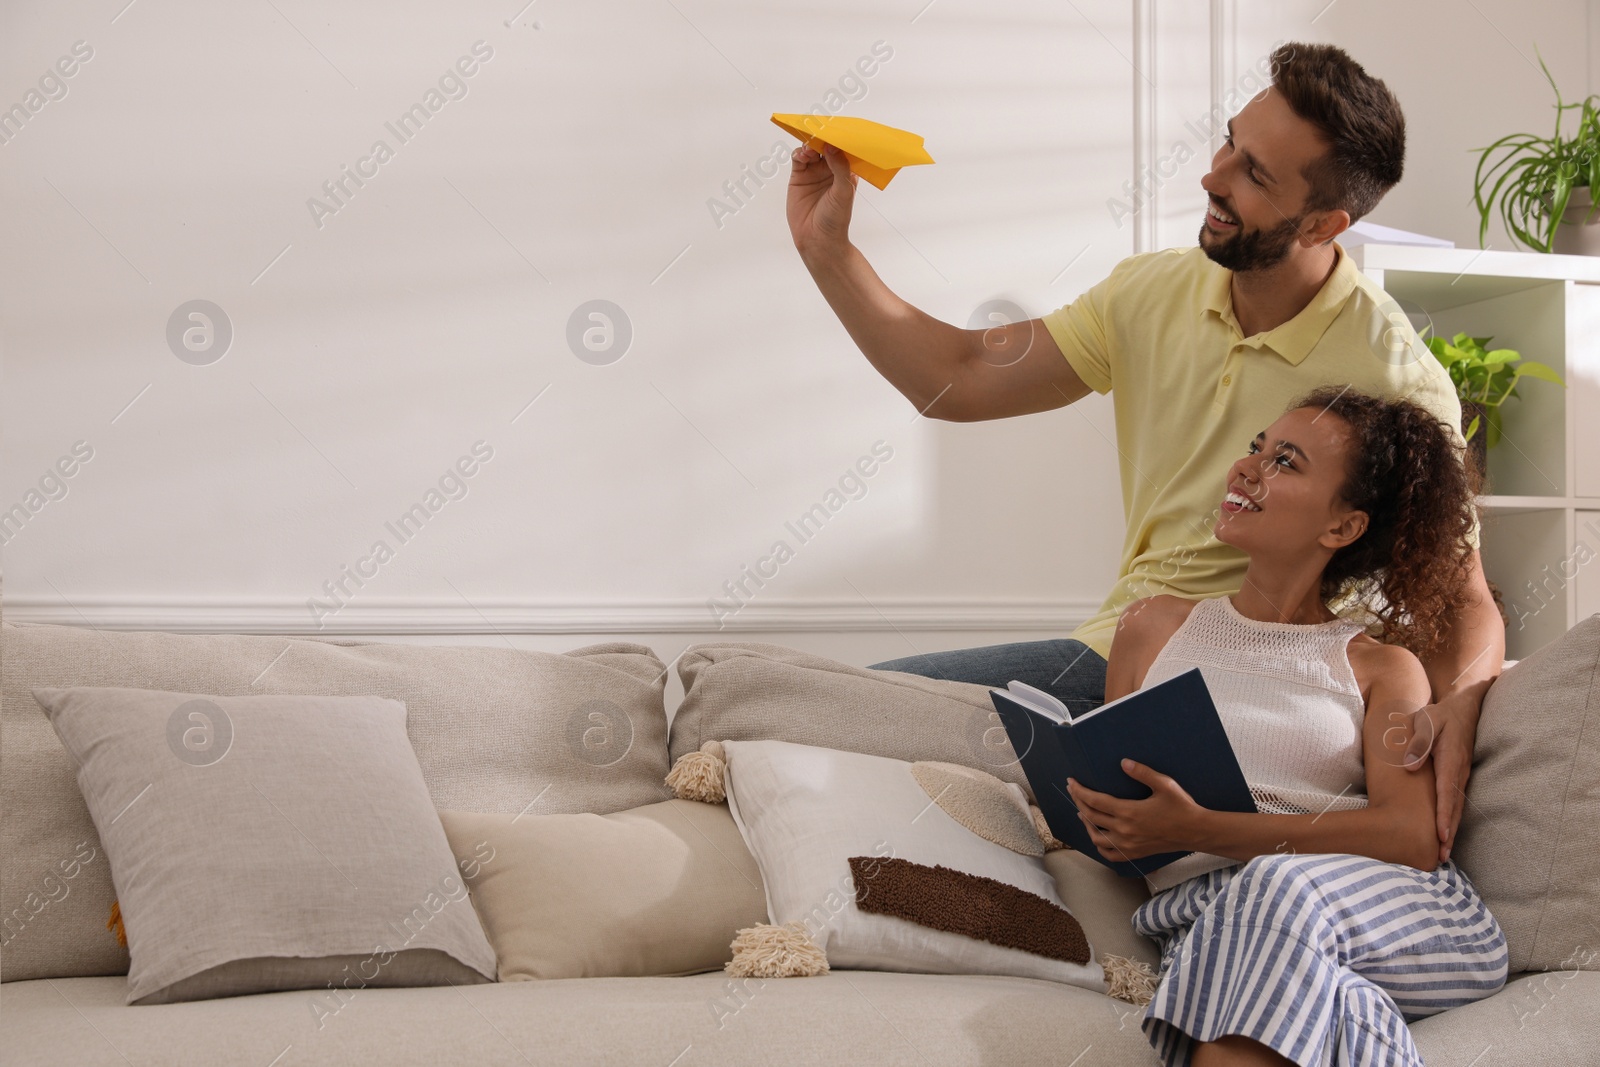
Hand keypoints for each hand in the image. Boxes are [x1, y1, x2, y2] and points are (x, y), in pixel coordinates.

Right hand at [786, 143, 856, 255]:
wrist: (817, 239)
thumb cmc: (836, 218)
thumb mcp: (843, 191)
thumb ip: (839, 167)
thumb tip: (832, 146)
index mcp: (846, 171)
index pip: (843, 149)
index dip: (840, 139)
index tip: (837, 130)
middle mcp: (830, 169)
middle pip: (826, 146)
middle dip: (823, 138)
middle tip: (820, 133)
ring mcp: (814, 172)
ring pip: (811, 149)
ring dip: (810, 145)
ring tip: (811, 149)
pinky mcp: (799, 176)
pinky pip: (798, 158)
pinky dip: (799, 153)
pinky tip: (802, 155)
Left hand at [1065, 760, 1209, 860]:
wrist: (1196, 832)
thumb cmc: (1181, 806)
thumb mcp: (1164, 784)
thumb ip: (1142, 772)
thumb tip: (1123, 762)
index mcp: (1129, 812)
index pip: (1094, 801)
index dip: (1080, 791)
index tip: (1071, 782)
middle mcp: (1124, 831)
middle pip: (1091, 817)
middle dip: (1078, 802)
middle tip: (1073, 791)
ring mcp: (1128, 845)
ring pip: (1096, 837)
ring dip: (1086, 824)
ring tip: (1082, 812)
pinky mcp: (1134, 853)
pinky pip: (1109, 854)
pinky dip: (1099, 845)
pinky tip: (1098, 836)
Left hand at [1403, 682, 1487, 863]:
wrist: (1463, 708)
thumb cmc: (1439, 714)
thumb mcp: (1426, 721)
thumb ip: (1418, 743)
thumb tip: (1409, 767)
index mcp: (1449, 760)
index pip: (1446, 793)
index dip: (1444, 816)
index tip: (1441, 836)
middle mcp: (1458, 772)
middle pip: (1454, 808)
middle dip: (1449, 833)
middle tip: (1441, 857)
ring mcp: (1460, 776)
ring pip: (1457, 808)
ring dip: (1452, 831)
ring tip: (1443, 853)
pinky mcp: (1458, 777)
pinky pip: (1455, 802)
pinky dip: (1452, 820)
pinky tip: (1446, 834)